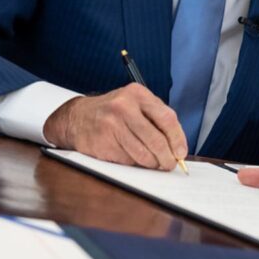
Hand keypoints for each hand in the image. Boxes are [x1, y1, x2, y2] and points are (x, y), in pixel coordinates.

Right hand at [43, 83, 187, 170]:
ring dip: (152, 164)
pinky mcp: (103, 142)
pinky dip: (135, 164)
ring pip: (143, 154)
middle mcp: (124, 106)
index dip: (177, 139)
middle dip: (167, 157)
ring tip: (153, 163)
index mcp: (137, 94)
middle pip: (156, 140)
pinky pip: (128, 160)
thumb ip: (156, 118)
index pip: (167, 118)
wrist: (77, 117)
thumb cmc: (113, 112)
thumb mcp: (134, 104)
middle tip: (169, 164)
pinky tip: (132, 158)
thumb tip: (177, 147)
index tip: (181, 153)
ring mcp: (112, 124)